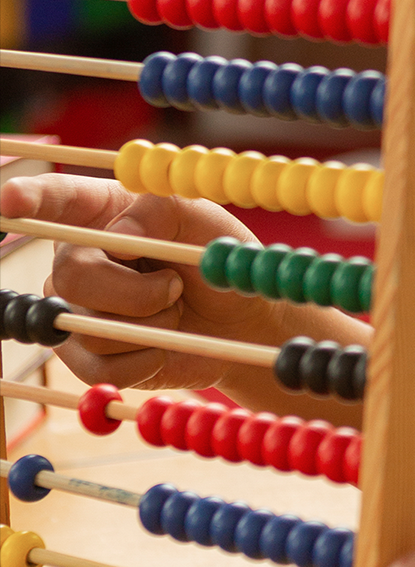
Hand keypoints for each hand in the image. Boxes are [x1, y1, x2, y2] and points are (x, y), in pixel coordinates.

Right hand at [2, 173, 292, 390]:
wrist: (240, 319)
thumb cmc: (214, 258)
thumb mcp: (205, 221)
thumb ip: (164, 211)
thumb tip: (120, 235)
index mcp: (100, 211)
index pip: (55, 198)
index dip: (30, 198)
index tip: (11, 199)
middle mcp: (75, 257)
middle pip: (72, 275)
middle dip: (136, 291)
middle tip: (174, 287)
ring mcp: (73, 308)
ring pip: (91, 325)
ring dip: (151, 324)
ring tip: (172, 310)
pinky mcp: (83, 356)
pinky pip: (102, 368)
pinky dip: (146, 360)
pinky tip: (162, 342)